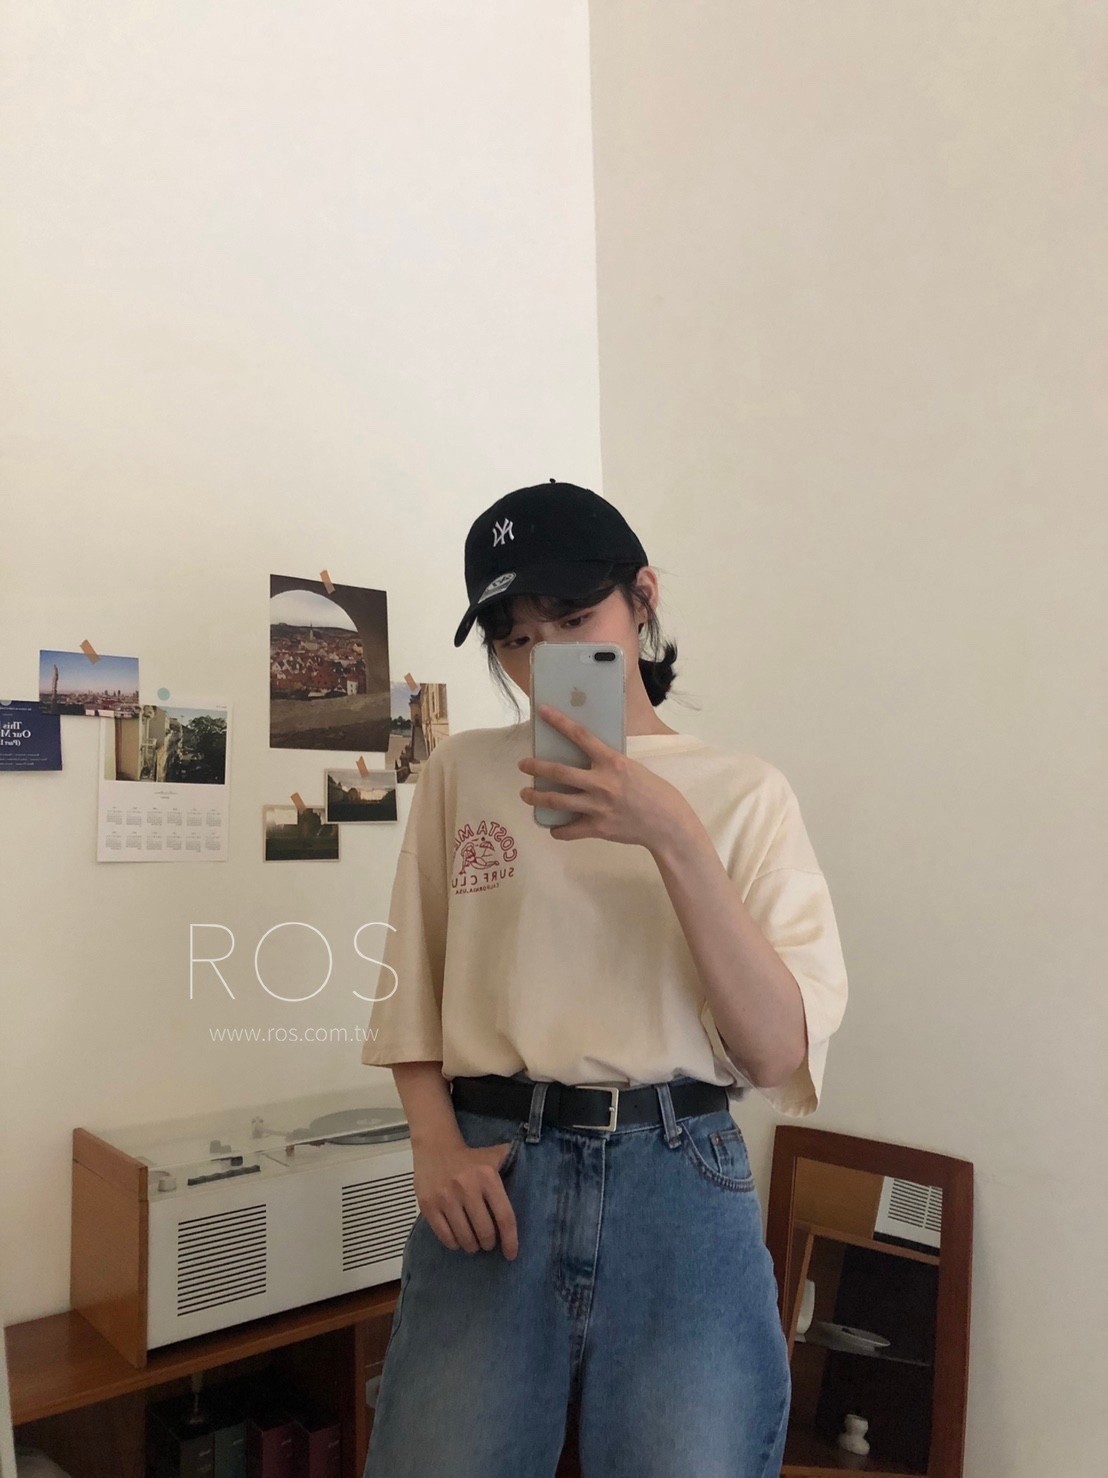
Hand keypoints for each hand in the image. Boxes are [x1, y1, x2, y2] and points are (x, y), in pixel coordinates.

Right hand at [412, 1137, 519, 1259]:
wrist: (435, 1146)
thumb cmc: (470, 1157)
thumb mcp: (495, 1155)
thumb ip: (514, 1164)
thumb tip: (537, 1178)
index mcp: (487, 1177)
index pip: (504, 1217)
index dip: (510, 1240)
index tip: (511, 1254)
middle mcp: (467, 1187)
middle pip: (484, 1231)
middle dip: (489, 1243)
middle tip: (488, 1243)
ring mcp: (445, 1197)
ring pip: (464, 1237)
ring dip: (472, 1246)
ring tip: (473, 1243)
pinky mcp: (428, 1205)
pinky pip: (445, 1236)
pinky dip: (454, 1243)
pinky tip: (457, 1239)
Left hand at [518, 703, 689, 848]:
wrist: (668, 824)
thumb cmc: (655, 792)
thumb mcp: (633, 769)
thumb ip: (610, 764)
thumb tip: (591, 760)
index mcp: (612, 762)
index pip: (581, 736)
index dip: (559, 722)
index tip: (543, 712)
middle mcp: (602, 783)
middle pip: (559, 772)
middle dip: (536, 767)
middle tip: (522, 764)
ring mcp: (598, 807)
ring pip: (557, 801)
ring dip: (537, 797)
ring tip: (526, 794)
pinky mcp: (598, 828)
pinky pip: (569, 830)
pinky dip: (558, 830)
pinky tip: (554, 828)